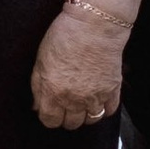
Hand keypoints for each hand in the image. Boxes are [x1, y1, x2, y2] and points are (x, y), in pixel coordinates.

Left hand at [32, 6, 126, 130]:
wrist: (94, 24)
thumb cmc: (65, 36)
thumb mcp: (41, 60)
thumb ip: (38, 87)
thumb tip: (37, 106)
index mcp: (53, 93)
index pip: (50, 121)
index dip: (50, 116)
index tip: (51, 109)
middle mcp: (74, 100)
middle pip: (71, 124)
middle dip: (67, 116)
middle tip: (67, 103)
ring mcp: (95, 97)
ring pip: (91, 120)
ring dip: (86, 114)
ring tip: (84, 102)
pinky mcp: (112, 90)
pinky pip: (109, 110)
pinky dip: (104, 107)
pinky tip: (99, 97)